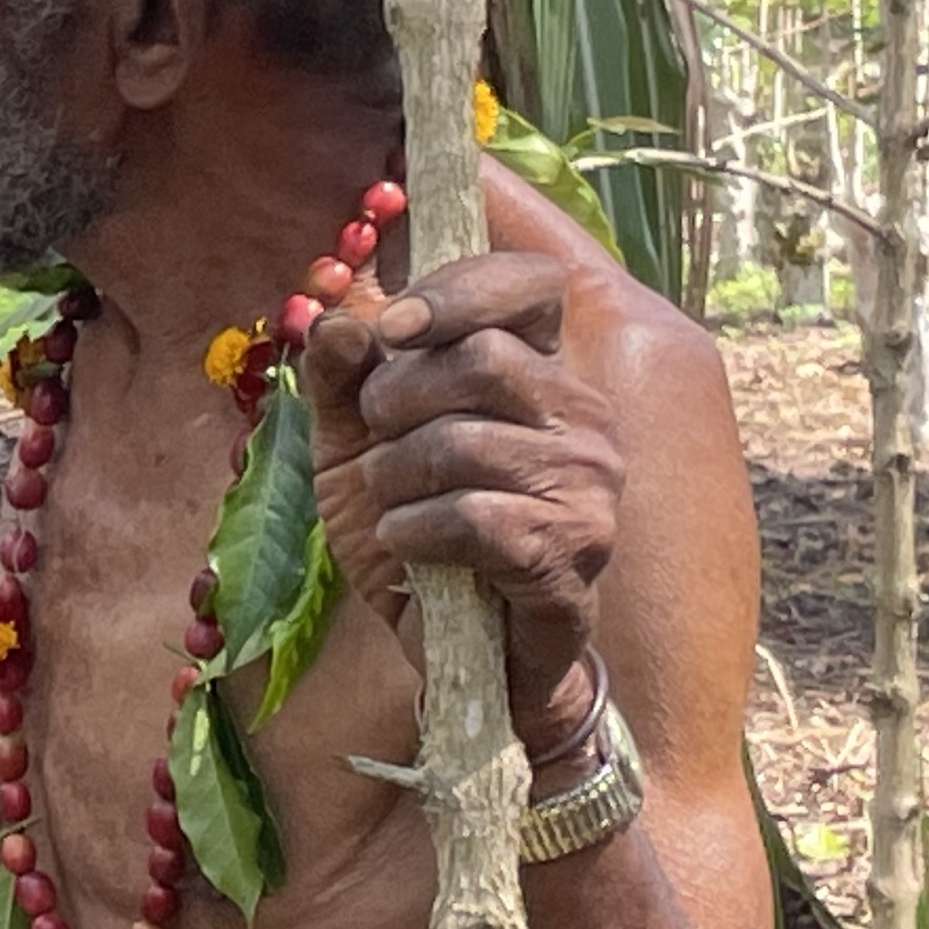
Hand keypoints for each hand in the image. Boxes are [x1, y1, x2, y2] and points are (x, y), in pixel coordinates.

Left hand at [304, 251, 623, 756]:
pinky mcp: (573, 550)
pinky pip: (470, 516)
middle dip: (395, 402)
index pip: (529, 284)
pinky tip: (412, 550)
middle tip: (380, 448)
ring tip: (397, 508)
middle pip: (479, 358)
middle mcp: (580, 416)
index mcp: (537, 370)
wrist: (452, 644)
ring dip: (394, 480)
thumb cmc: (413, 526)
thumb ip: (342, 374)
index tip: (393, 326)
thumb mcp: (353, 442)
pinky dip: (413, 532)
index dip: (457, 290)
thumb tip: (340, 318)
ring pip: (461, 441)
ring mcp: (588, 484)